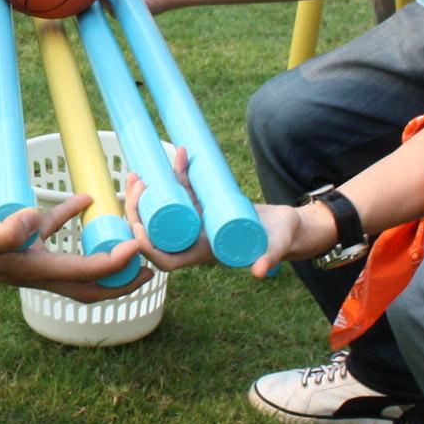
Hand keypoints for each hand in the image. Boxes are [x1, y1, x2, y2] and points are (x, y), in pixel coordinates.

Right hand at [0, 192, 148, 301]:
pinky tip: (85, 199)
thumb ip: (3, 230)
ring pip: (78, 264)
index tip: (138, 248)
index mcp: (32, 272)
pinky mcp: (21, 243)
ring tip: (130, 241)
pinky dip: (74, 220)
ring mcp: (30, 259)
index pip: (85, 274)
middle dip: (122, 282)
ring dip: (105, 256)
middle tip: (151, 269)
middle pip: (90, 287)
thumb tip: (33, 219)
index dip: (114, 264)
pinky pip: (55, 235)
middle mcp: (37, 271)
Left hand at [120, 162, 309, 278]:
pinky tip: (178, 152)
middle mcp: (194, 239)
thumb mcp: (277, 247)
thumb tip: (260, 271)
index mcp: (203, 253)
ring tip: (139, 172)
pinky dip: (178, 173)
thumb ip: (270, 258)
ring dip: (148, 192)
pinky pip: (184, 190)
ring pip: (163, 209)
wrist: (286, 224)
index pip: (166, 259)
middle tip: (137, 182)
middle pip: (156, 231)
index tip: (137, 228)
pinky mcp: (204, 205)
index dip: (148, 248)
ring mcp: (197, 221)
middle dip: (138, 210)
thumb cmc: (281, 238)